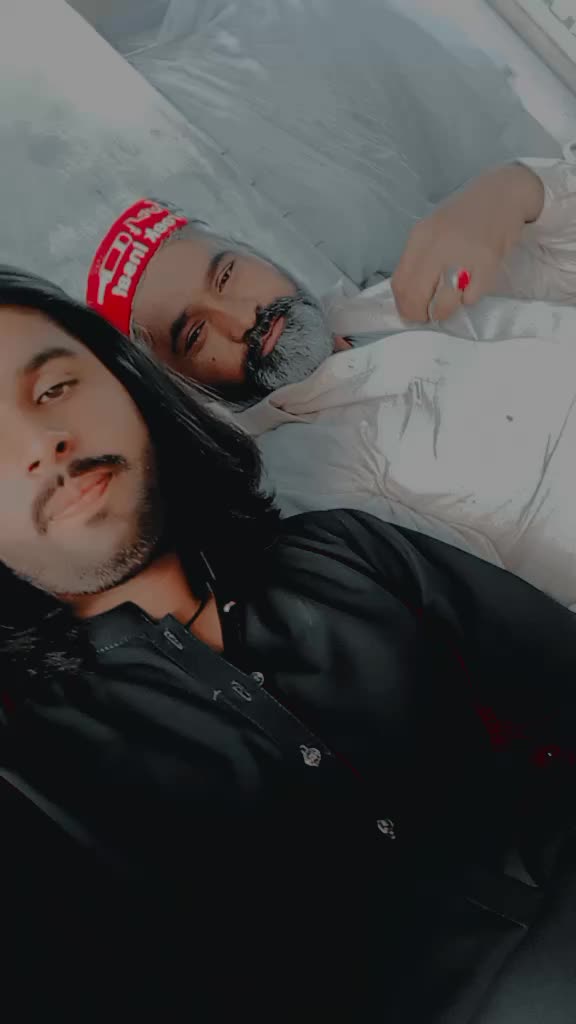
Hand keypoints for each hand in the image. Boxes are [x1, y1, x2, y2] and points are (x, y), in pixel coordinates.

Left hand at [391, 164, 544, 322]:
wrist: (504, 194)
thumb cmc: (466, 217)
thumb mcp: (433, 232)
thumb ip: (420, 260)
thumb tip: (410, 298)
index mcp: (420, 237)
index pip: (400, 283)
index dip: (404, 306)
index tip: (412, 312)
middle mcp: (437, 244)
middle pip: (416, 296)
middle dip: (421, 314)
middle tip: (430, 315)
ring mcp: (462, 253)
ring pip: (443, 303)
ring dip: (445, 310)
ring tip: (453, 299)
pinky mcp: (487, 262)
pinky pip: (470, 297)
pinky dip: (469, 298)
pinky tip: (474, 283)